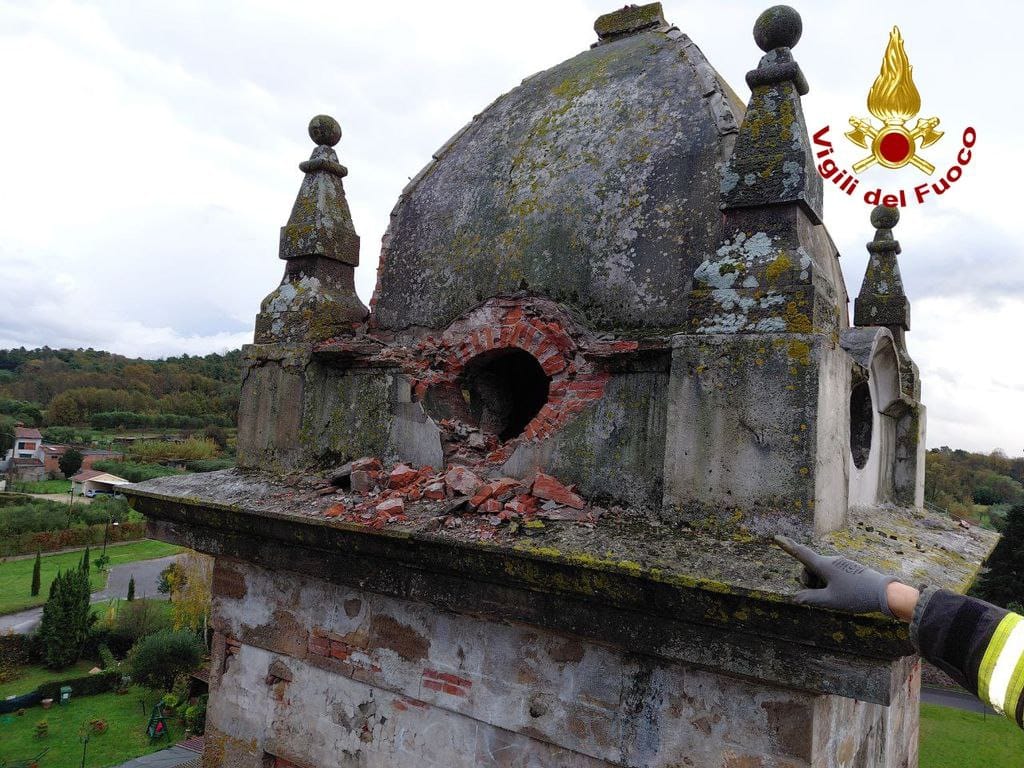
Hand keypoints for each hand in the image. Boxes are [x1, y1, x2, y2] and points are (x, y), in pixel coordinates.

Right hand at [774, 535, 898, 616]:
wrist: (885, 592)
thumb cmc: (856, 596)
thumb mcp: (830, 601)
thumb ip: (811, 599)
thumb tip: (795, 598)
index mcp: (824, 565)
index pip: (801, 554)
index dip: (788, 546)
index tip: (777, 537)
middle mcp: (831, 561)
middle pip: (810, 568)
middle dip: (809, 580)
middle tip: (820, 596)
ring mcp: (841, 563)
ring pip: (821, 572)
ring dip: (820, 583)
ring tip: (834, 596)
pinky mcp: (849, 568)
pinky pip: (832, 573)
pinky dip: (830, 583)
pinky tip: (843, 594)